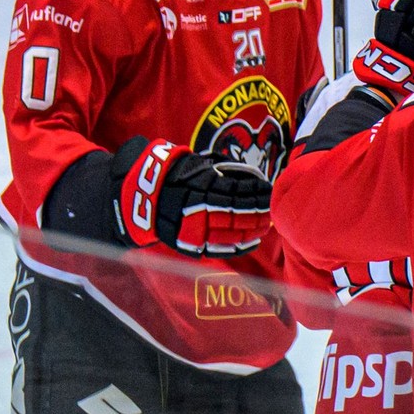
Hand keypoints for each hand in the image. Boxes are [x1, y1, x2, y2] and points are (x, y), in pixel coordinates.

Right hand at [112, 137, 272, 257]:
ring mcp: (195, 229)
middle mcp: (200, 208)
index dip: (256, 192)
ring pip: (231, 232)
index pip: (238, 191)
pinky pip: (219, 248)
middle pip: (238, 213)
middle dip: (258, 212)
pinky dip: (239, 246)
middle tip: (270, 209)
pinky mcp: (190, 244)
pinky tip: (252, 241)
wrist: (143, 197)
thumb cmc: (176, 176)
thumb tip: (252, 176)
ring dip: (253, 229)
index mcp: (202, 186)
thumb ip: (225, 170)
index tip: (268, 190)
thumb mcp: (199, 165)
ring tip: (266, 225)